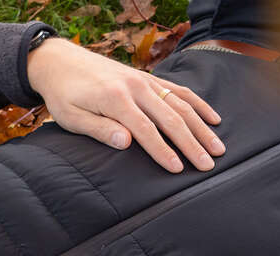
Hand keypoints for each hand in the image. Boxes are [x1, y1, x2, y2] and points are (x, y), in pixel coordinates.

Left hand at [25, 37, 224, 172]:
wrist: (61, 62)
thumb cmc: (63, 95)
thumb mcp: (72, 117)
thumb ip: (100, 129)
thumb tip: (127, 143)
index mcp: (116, 99)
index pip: (146, 130)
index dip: (163, 151)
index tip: (179, 169)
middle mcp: (136, 87)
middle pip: (171, 118)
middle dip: (192, 143)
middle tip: (208, 164)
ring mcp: (145, 80)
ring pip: (181, 104)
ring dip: (202, 127)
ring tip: (218, 148)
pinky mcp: (148, 78)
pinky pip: (179, 90)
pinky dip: (198, 105)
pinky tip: (213, 119)